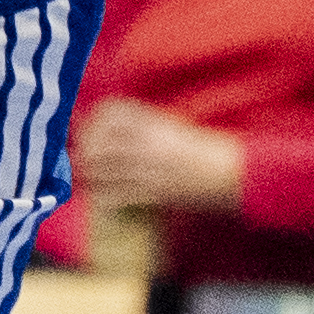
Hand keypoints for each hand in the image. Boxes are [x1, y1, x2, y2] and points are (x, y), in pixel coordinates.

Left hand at [73, 97, 248, 214]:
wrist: (231, 173)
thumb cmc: (205, 150)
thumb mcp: (175, 129)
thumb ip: (147, 126)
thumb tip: (118, 132)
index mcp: (155, 122)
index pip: (112, 113)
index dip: (94, 121)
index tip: (87, 129)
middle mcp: (149, 142)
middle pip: (101, 143)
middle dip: (86, 152)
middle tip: (82, 160)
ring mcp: (151, 167)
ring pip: (105, 169)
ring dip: (91, 176)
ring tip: (87, 179)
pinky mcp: (155, 192)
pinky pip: (119, 195)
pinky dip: (106, 198)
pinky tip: (103, 201)